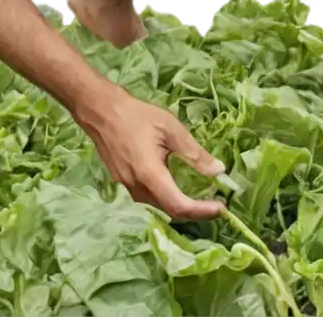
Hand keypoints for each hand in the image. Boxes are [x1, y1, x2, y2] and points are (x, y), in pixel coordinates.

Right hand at [75, 83, 226, 221]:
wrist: (101, 111)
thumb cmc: (136, 116)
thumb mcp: (170, 128)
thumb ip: (194, 152)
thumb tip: (218, 170)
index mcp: (150, 175)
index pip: (179, 206)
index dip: (202, 211)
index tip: (221, 208)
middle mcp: (137, 188)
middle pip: (170, 210)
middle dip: (195, 211)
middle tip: (215, 202)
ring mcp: (127, 187)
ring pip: (158, 205)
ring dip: (180, 205)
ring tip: (200, 195)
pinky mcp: (123, 182)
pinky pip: (149, 196)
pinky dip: (166, 196)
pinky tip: (176, 184)